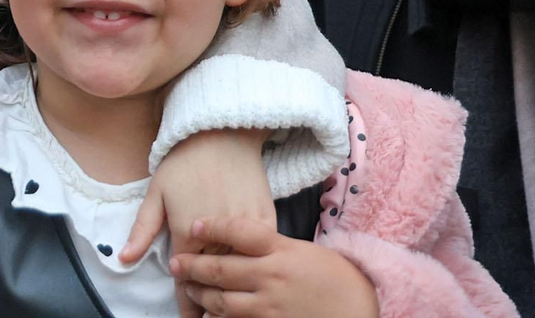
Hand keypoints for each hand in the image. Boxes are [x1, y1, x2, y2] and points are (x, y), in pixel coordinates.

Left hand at [120, 129, 273, 317]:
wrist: (221, 134)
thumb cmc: (183, 163)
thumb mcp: (155, 194)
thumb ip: (142, 231)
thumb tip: (123, 259)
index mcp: (187, 232)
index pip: (186, 280)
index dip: (187, 305)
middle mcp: (217, 236)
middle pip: (215, 282)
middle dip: (209, 301)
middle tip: (205, 317)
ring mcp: (245, 231)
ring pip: (240, 274)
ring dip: (233, 290)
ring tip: (227, 306)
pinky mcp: (266, 223)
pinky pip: (261, 256)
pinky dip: (255, 269)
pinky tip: (253, 280)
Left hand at [171, 216, 378, 317]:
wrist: (359, 312)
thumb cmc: (335, 278)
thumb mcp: (304, 252)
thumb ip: (271, 246)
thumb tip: (237, 240)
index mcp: (282, 250)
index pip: (239, 231)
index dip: (213, 226)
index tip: (194, 225)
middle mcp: (273, 277)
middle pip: (221, 268)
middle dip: (192, 266)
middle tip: (175, 263)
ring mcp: (271, 306)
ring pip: (222, 301)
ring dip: (200, 295)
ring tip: (188, 289)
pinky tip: (207, 315)